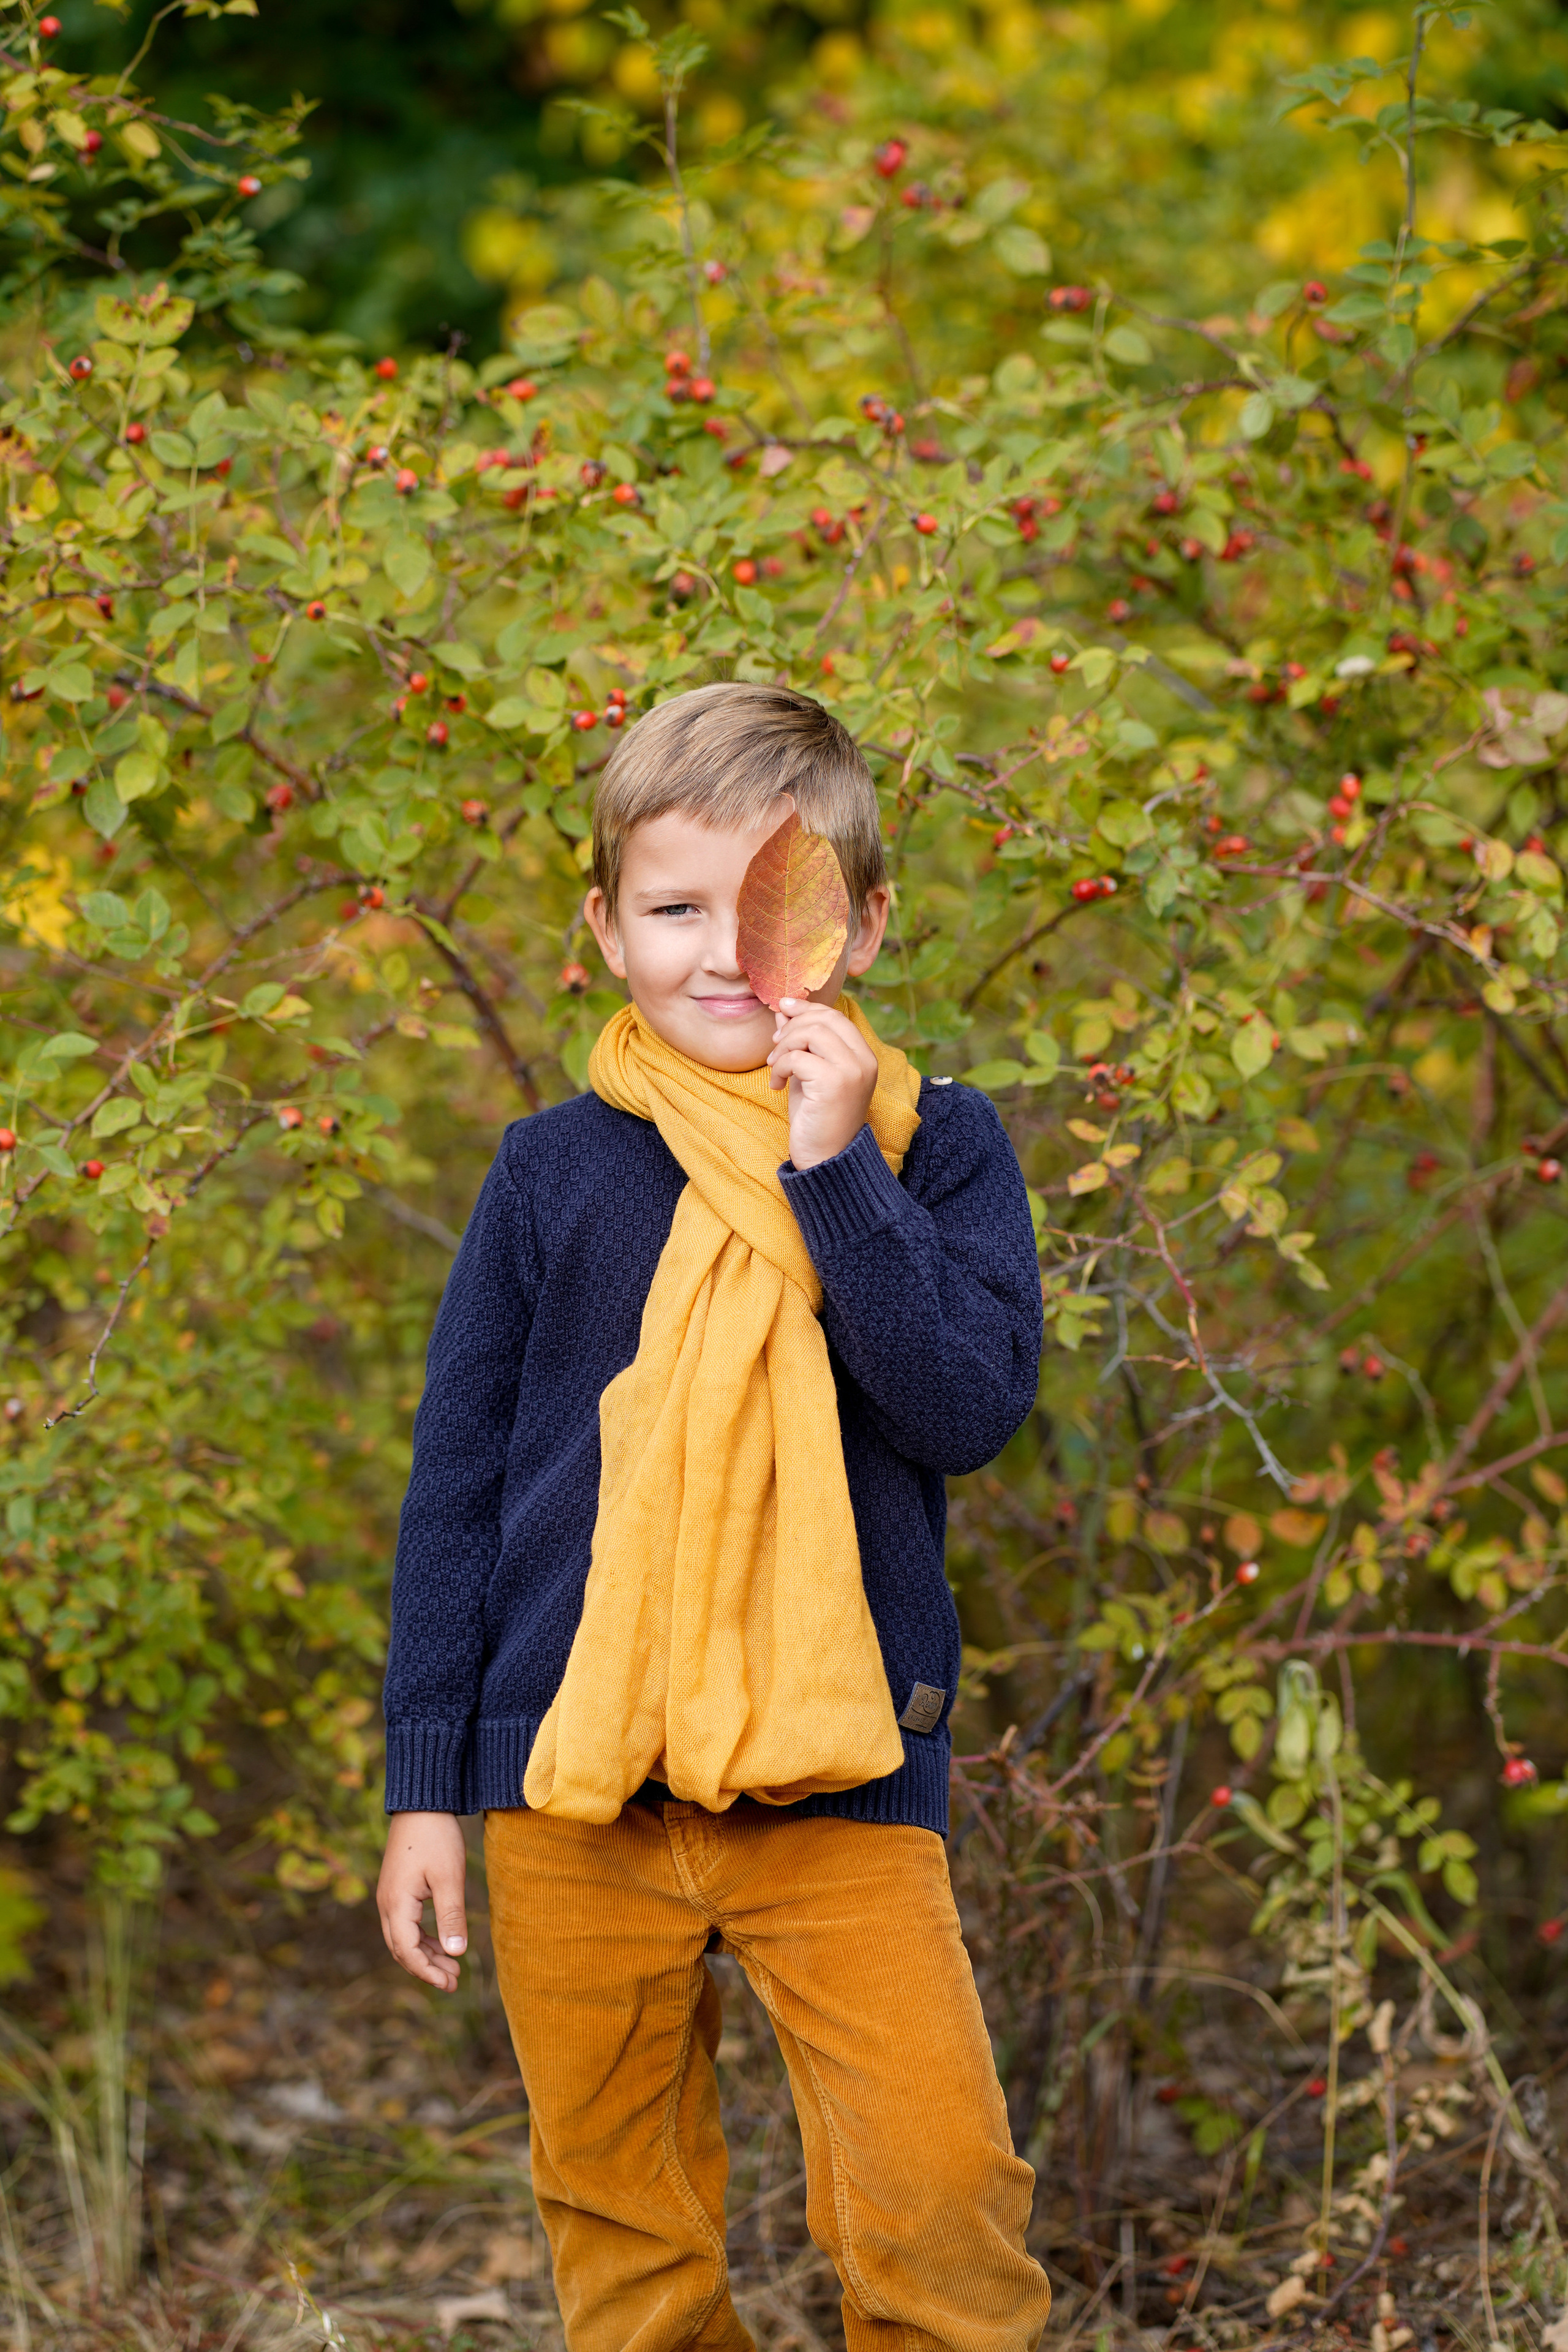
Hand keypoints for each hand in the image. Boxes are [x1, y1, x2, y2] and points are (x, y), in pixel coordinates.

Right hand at [377, 1811, 467, 1990]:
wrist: (422, 1804)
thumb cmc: (436, 1837)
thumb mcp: (449, 1878)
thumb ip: (451, 1917)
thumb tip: (456, 1953)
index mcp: (396, 1904)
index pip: (407, 1951)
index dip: (427, 1971)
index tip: (450, 1983)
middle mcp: (387, 1904)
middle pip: (402, 1949)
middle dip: (427, 1968)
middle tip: (454, 1982)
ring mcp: (389, 1897)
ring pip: (403, 1938)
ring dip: (426, 1954)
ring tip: (453, 1968)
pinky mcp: (397, 1890)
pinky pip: (406, 1924)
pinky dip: (423, 1938)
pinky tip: (442, 1943)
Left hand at [767, 998, 877, 1169]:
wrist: (827, 1159)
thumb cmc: (817, 1118)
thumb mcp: (809, 1074)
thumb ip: (802, 1043)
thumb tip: (784, 1010)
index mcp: (863, 1056)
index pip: (836, 1016)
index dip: (807, 1008)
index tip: (784, 1007)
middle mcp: (863, 1060)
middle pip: (825, 1019)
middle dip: (793, 1025)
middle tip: (775, 1042)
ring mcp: (852, 1071)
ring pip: (811, 1033)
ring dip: (784, 1046)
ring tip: (775, 1066)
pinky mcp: (834, 1084)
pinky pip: (798, 1057)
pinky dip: (780, 1067)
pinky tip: (777, 1085)